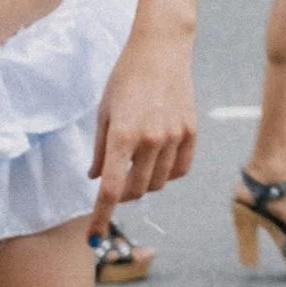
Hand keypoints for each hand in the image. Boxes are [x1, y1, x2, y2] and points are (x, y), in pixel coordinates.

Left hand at [86, 32, 196, 242]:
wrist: (161, 49)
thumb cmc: (125, 78)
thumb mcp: (104, 111)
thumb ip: (100, 149)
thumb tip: (96, 179)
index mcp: (122, 135)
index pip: (111, 189)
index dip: (101, 216)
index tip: (94, 236)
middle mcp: (150, 140)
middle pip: (135, 190)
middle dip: (122, 195)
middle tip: (116, 184)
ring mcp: (173, 136)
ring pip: (158, 182)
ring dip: (143, 183)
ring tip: (136, 164)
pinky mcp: (191, 132)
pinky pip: (180, 169)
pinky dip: (167, 173)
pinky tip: (157, 161)